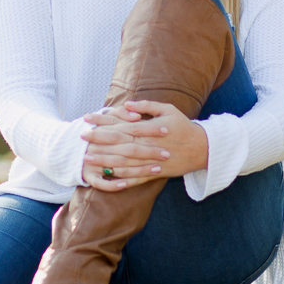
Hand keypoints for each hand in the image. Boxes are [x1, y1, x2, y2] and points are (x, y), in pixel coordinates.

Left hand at [80, 99, 207, 191]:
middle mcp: (147, 145)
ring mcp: (150, 161)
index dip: (103, 122)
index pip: (120, 124)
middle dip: (98, 140)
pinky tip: (109, 180)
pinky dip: (123, 180)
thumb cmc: (184, 126)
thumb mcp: (168, 109)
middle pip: (118, 143)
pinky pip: (136, 178)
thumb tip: (128, 103)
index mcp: (148, 129)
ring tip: (88, 158)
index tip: (88, 120)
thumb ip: (147, 106)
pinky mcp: (155, 173)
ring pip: (124, 162)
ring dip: (104, 160)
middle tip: (81, 138)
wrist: (202, 149)